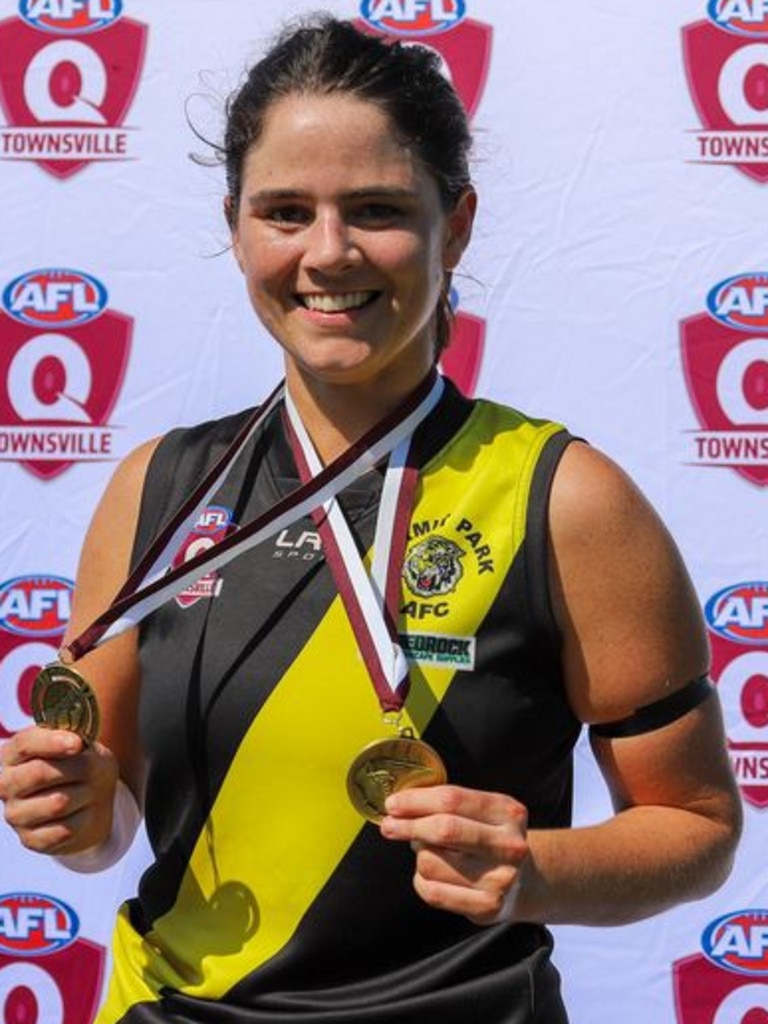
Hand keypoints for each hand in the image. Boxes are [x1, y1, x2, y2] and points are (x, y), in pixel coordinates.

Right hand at [0, 725, 117, 855]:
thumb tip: (74, 743)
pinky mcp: (29, 839)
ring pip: (58, 802)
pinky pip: (65, 829)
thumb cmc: (84, 767)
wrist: (91, 802)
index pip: (25, 743)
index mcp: (13, 754)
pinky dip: (84, 819)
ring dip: (85, 795)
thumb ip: (75, 742)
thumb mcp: (85, 749)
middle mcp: (6, 784)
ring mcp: (14, 814)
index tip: (77, 744)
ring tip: (87, 791)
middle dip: (76, 770)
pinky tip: (82, 813)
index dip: (51, 742)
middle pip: (40, 772)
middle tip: (92, 771)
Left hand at [380, 784, 528, 925]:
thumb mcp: (483, 811)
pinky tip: (430, 874)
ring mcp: (499, 878)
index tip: (393, 803)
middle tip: (389, 825)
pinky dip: (421, 881)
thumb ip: (449, 804)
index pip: (452, 800)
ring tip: (430, 852)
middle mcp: (508, 845)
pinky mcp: (487, 906)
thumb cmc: (491, 838)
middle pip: (444, 829)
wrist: (524, 880)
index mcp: (508, 812)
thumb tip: (400, 805)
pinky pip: (433, 892)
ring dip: (419, 855)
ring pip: (431, 862)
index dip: (416, 800)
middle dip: (408, 826)